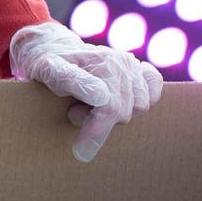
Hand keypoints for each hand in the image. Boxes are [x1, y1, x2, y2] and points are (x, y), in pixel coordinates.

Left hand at [9, 21, 163, 162]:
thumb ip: (71, 81)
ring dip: (116, 112)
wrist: (53, 48)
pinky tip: (120, 100)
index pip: (110, 108)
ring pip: (140, 106)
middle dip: (98, 121)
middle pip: (125, 111)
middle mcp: (119, 61)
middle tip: (75, 111)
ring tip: (91, 104)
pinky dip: (142, 98)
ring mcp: (131, 63)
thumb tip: (101, 96)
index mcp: (99, 62)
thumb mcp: (48, 71)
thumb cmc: (47, 64)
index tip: (82, 153)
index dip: (96, 133)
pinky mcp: (139, 67)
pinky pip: (154, 87)